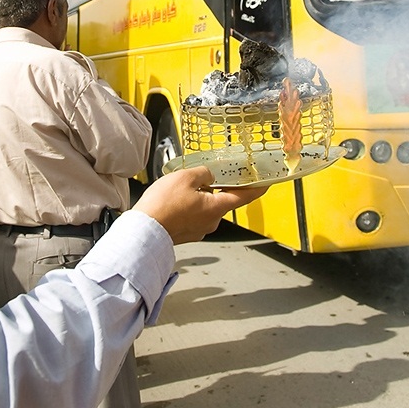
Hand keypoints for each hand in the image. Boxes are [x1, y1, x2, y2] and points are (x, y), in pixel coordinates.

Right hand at [134, 166, 266, 244]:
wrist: (143, 232)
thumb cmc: (163, 206)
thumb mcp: (186, 177)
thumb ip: (203, 173)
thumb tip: (208, 176)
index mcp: (217, 208)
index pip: (245, 196)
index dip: (257, 188)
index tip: (265, 183)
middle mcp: (211, 222)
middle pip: (221, 200)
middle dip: (214, 187)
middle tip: (205, 175)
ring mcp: (198, 230)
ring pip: (205, 208)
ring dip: (198, 196)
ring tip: (180, 187)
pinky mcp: (186, 234)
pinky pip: (192, 216)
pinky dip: (187, 206)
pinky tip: (174, 200)